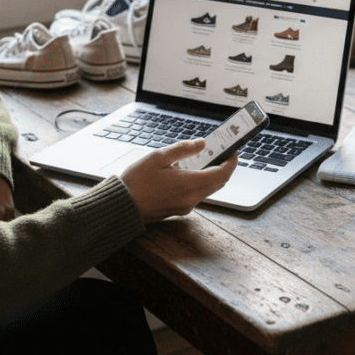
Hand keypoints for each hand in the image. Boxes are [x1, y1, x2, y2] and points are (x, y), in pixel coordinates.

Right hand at [119, 140, 236, 223]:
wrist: (121, 207)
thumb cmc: (135, 182)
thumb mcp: (157, 158)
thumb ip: (182, 149)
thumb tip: (202, 144)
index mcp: (188, 184)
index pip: (222, 174)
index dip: (231, 162)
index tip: (233, 151)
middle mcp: (191, 198)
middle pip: (218, 183)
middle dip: (223, 167)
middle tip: (221, 152)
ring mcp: (186, 206)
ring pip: (209, 189)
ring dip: (211, 175)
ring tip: (204, 158)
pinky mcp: (179, 210)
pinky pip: (197, 195)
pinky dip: (200, 182)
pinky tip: (189, 172)